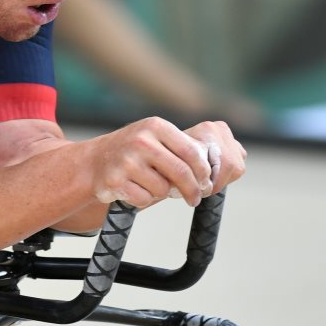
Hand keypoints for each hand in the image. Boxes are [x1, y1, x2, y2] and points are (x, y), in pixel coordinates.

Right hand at [88, 118, 245, 208]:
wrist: (93, 163)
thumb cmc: (133, 152)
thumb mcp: (156, 138)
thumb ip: (183, 148)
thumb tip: (233, 156)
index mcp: (156, 126)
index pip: (192, 152)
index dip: (204, 172)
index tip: (207, 183)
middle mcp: (141, 140)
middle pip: (181, 173)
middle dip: (193, 190)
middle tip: (194, 199)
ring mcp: (127, 160)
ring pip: (163, 189)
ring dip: (161, 193)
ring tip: (150, 185)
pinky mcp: (115, 181)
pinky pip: (144, 199)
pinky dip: (143, 199)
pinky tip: (134, 189)